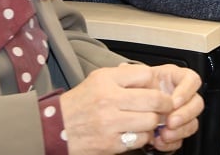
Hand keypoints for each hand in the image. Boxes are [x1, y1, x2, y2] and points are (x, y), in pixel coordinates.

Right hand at [59, 64, 200, 154]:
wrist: (55, 129)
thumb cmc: (79, 104)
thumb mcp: (97, 80)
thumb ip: (123, 76)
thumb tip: (151, 79)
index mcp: (105, 80)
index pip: (145, 75)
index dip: (154, 82)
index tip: (154, 89)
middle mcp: (109, 100)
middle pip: (154, 99)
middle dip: (164, 104)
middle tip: (164, 107)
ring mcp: (110, 124)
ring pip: (150, 121)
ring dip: (152, 122)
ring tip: (146, 120)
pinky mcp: (111, 145)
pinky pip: (140, 140)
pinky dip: (141, 137)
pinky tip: (134, 133)